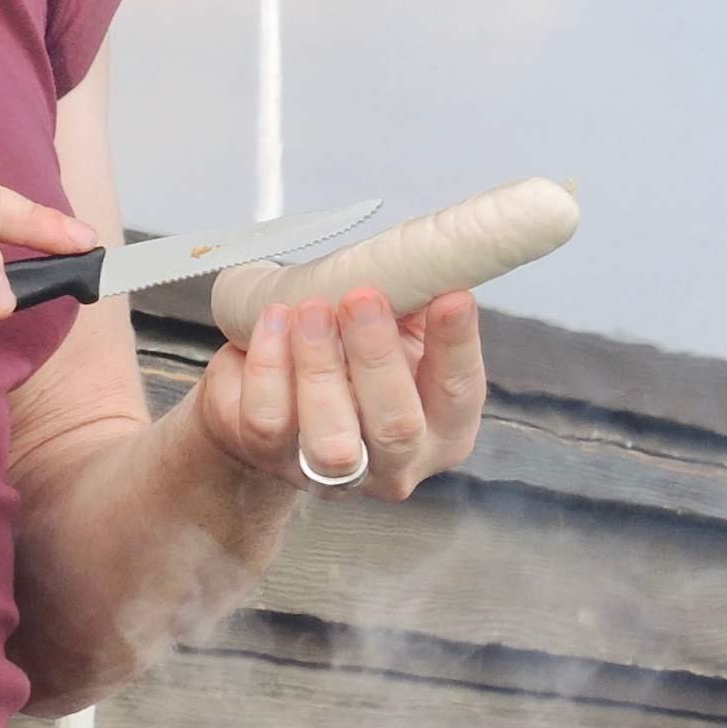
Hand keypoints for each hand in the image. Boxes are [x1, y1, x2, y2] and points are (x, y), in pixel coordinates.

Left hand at [193, 286, 485, 500]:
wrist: (274, 400)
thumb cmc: (350, 357)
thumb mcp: (395, 330)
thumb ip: (413, 302)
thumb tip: (423, 256)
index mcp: (441, 429)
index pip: (459, 394)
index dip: (456, 346)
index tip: (451, 297)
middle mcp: (393, 464)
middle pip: (397, 428)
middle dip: (377, 357)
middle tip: (361, 297)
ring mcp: (328, 472)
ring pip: (330, 439)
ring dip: (320, 366)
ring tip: (310, 308)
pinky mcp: (268, 457)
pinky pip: (267, 420)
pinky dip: (268, 366)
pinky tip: (273, 321)